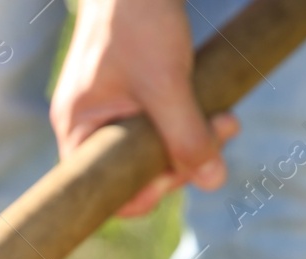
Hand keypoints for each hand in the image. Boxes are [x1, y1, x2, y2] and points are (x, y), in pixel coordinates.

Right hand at [50, 0, 239, 216]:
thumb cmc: (138, 19)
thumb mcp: (166, 84)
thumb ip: (187, 135)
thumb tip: (213, 181)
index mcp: (78, 128)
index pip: (106, 189)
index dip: (148, 191)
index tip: (184, 169)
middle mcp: (90, 123)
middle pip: (136, 170)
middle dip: (184, 159)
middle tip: (223, 134)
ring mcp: (111, 107)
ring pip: (155, 146)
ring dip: (195, 139)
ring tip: (228, 120)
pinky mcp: (133, 92)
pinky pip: (161, 123)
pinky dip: (190, 120)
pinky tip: (217, 109)